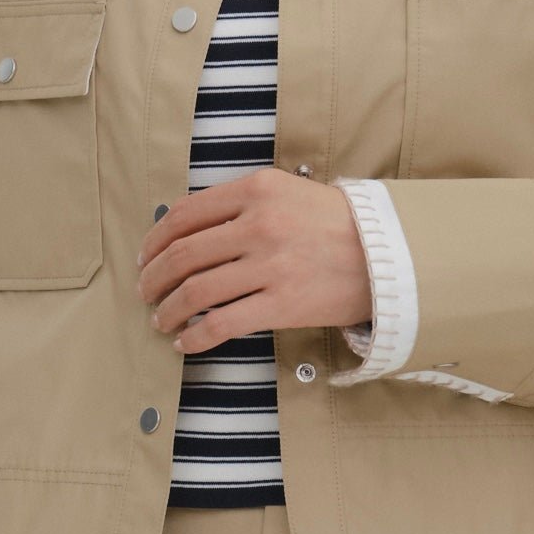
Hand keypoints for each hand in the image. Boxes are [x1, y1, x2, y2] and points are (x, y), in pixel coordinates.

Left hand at [136, 170, 369, 354]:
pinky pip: (222, 324)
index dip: (155, 240)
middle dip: (154, 278)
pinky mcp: (282, 304)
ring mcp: (270, 266)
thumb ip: (240, 203)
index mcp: (256, 190)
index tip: (145, 257)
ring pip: (196, 291)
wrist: (388, 254)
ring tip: (160, 320)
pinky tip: (184, 343)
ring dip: (168, 310)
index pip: (185, 215)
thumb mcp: (287, 192)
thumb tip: (187, 229)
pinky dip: (194, 337)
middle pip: (183, 254)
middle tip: (145, 292)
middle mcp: (259, 225)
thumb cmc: (335, 223)